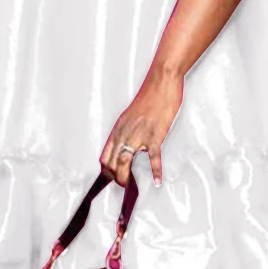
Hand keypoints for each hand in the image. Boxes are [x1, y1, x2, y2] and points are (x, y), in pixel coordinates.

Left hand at [100, 65, 183, 188]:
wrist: (162, 82)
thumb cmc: (150, 95)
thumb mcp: (132, 114)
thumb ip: (129, 129)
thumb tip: (129, 143)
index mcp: (119, 127)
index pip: (105, 154)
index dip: (106, 169)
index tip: (110, 177)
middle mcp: (125, 132)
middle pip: (112, 161)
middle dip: (114, 177)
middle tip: (121, 184)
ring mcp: (139, 134)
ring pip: (125, 161)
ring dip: (126, 177)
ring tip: (129, 186)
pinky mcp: (155, 135)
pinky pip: (153, 158)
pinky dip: (156, 171)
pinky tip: (158, 180)